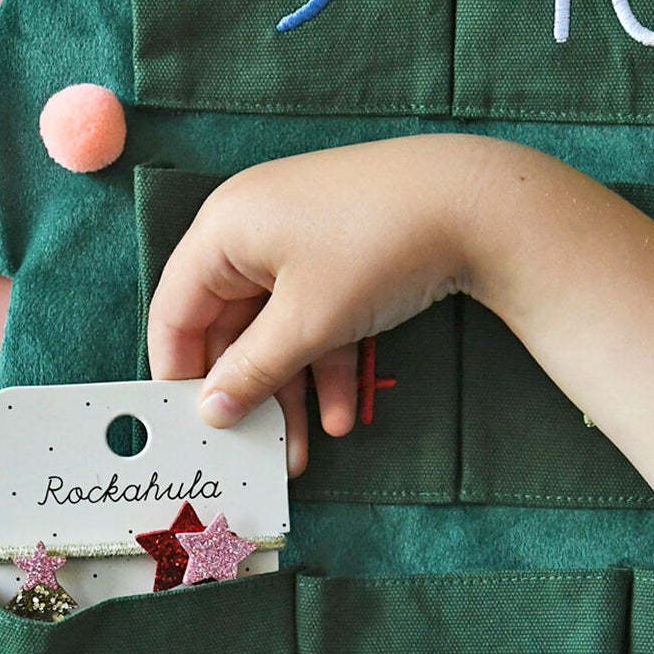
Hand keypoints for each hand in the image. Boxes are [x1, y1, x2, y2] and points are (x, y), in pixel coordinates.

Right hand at [146, 136, 481, 474]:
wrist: (478, 200)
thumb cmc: (375, 247)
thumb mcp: (307, 322)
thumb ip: (251, 371)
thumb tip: (211, 411)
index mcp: (222, 230)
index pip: (175, 312)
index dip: (179, 374)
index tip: (190, 431)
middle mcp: (251, 228)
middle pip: (229, 326)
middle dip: (248, 393)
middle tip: (255, 453)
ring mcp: (298, 237)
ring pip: (276, 327)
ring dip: (291, 389)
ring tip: (304, 453)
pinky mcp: (338, 250)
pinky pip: (314, 312)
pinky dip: (325, 360)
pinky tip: (344, 414)